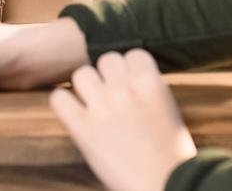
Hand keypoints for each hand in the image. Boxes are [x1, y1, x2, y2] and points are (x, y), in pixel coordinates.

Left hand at [50, 50, 197, 190]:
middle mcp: (124, 90)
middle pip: (106, 60)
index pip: (132, 54)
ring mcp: (102, 108)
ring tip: (96, 105)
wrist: (166, 189)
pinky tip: (74, 113)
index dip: (131, 68)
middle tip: (114, 95)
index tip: (132, 82)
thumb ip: (146, 85)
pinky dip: (64, 104)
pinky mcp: (83, 129)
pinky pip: (59, 99)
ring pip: (81, 75)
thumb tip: (126, 70)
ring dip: (87, 88)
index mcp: (150, 83)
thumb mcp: (168, 109)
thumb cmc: (171, 155)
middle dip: (109, 76)